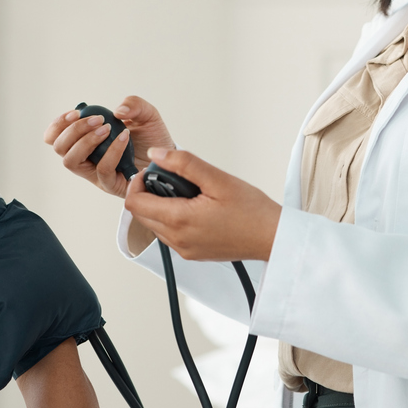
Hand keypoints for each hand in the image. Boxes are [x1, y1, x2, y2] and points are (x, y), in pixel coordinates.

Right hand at [44, 96, 175, 197]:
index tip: (75, 113)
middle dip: (73, 130)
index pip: (55, 136)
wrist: (168, 160)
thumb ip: (134, 104)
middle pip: (58, 147)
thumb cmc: (151, 139)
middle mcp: (85, 157)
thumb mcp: (146, 115)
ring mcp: (95, 172)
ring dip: (85, 141)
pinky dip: (111, 151)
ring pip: (71, 161)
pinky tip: (124, 138)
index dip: (58, 124)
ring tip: (107, 129)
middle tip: (97, 120)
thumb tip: (118, 110)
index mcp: (84, 140)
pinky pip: (102, 169)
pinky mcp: (110, 183)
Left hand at [124, 147, 280, 261]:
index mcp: (179, 220)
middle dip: (148, 194)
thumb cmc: (252, 210)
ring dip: (160, 207)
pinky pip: (169, 235)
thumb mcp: (217, 179)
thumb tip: (156, 154)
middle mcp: (177, 239)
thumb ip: (183, 164)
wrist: (273, 238)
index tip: (153, 172)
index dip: (138, 183)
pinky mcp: (192, 254)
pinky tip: (194, 207)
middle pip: (141, 215)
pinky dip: (172, 219)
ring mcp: (184, 250)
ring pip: (154, 226)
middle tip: (172, 178)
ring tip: (186, 192)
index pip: (134, 204)